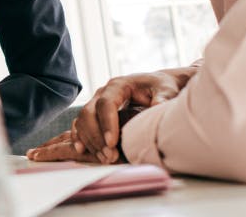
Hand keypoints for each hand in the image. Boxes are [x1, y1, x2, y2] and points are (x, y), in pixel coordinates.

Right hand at [77, 68, 194, 163]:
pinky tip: (82, 151)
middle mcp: (102, 93)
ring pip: (82, 121)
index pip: (106, 103)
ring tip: (105, 159)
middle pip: (89, 113)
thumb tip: (158, 107)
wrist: (155, 86)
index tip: (112, 143)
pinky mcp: (95, 114)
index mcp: (118, 85)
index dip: (106, 123)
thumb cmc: (161, 88)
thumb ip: (162, 98)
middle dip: (96, 137)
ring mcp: (96, 103)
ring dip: (90, 141)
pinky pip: (80, 125)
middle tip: (110, 157)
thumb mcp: (166, 90)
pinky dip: (80, 137)